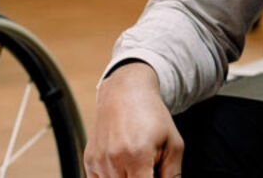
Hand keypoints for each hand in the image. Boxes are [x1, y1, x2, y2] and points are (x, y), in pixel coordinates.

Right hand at [84, 62, 183, 177]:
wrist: (125, 92)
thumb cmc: (152, 116)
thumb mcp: (173, 144)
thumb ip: (172, 175)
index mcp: (138, 156)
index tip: (154, 173)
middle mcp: (114, 160)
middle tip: (149, 166)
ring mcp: (99, 162)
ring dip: (128, 177)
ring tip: (138, 162)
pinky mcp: (89, 161)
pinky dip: (114, 177)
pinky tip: (124, 163)